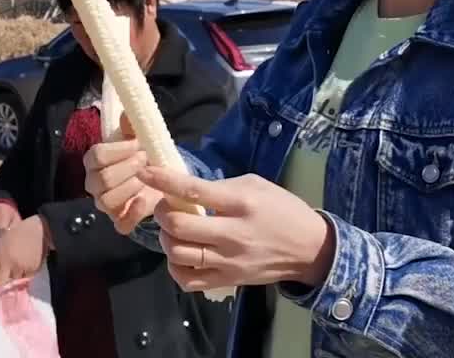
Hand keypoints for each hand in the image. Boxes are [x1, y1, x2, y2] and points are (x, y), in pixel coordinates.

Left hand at [0, 215, 50, 286]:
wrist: (40, 229)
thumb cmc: (19, 232)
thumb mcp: (2, 241)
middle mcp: (9, 263)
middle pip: (0, 283)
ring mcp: (22, 267)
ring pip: (14, 282)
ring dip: (12, 282)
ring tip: (13, 280)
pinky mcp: (33, 270)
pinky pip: (26, 279)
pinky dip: (24, 277)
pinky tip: (25, 271)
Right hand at [83, 113, 159, 233]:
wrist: (158, 177)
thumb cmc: (142, 155)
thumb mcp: (137, 138)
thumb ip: (131, 126)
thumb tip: (127, 114)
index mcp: (94, 161)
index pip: (96, 156)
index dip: (119, 150)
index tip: (138, 143)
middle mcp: (94, 184)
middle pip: (103, 180)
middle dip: (129, 168)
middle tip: (145, 160)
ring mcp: (105, 204)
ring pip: (107, 201)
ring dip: (131, 187)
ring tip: (147, 178)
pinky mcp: (120, 221)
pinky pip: (120, 224)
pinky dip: (133, 213)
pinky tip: (144, 200)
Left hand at [138, 166, 335, 293]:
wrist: (308, 249)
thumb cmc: (282, 210)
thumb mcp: (256, 185)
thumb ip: (220, 186)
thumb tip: (184, 187)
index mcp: (241, 203)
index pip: (193, 190)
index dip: (163, 180)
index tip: (144, 171)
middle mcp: (232, 234)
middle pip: (178, 226)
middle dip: (161, 212)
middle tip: (165, 206)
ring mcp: (228, 262)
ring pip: (178, 253)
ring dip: (166, 238)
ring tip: (173, 230)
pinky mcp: (227, 281)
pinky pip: (187, 279)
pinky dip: (175, 265)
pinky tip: (181, 253)